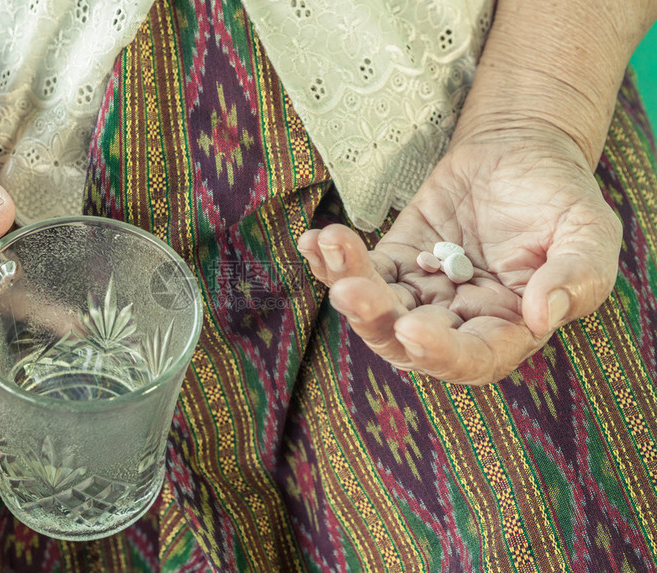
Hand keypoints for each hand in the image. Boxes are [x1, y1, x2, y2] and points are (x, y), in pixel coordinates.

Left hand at [298, 126, 621, 384]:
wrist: (520, 153)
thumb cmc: (560, 198)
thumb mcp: (587, 233)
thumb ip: (576, 276)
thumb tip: (542, 314)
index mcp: (507, 328)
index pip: (472, 359)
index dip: (442, 353)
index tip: (414, 329)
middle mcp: (458, 321)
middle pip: (407, 342)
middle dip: (376, 321)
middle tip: (352, 292)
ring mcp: (421, 292)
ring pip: (376, 308)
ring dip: (348, 284)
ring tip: (332, 247)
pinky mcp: (395, 260)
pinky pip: (361, 269)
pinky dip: (333, 261)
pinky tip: (315, 241)